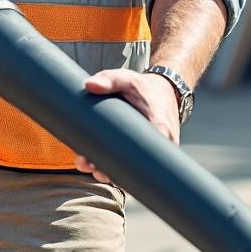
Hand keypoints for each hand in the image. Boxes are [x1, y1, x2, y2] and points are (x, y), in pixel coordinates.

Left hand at [74, 68, 180, 184]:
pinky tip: (98, 166)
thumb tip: (89, 85)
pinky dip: (118, 167)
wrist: (164, 91)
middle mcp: (162, 143)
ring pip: (134, 169)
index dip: (122, 163)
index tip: (98, 163)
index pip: (143, 153)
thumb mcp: (128, 79)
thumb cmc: (145, 87)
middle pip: (136, 166)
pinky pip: (135, 164)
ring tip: (86, 166)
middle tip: (86, 164)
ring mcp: (156, 150)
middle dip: (110, 170)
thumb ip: (109, 79)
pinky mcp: (149, 151)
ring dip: (111, 172)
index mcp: (159, 125)